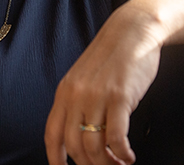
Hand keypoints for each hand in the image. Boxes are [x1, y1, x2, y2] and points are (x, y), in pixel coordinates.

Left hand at [44, 4, 163, 164]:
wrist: (131, 31)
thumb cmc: (111, 56)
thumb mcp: (83, 77)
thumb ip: (78, 101)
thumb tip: (79, 134)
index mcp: (65, 91)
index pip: (52, 134)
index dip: (55, 159)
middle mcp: (77, 95)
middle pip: (74, 146)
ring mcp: (97, 96)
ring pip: (94, 147)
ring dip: (107, 164)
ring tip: (119, 164)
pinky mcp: (120, 97)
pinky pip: (116, 138)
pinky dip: (122, 155)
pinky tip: (129, 156)